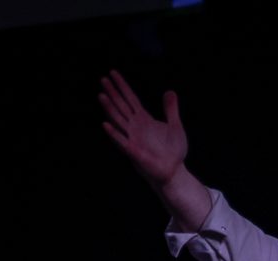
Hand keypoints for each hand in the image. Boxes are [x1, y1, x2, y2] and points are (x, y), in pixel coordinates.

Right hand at [100, 70, 188, 187]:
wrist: (173, 171)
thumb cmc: (173, 151)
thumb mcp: (175, 126)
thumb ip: (171, 110)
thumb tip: (169, 91)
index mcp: (144, 119)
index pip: (130, 99)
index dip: (122, 86)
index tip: (112, 73)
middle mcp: (135, 127)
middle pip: (121, 106)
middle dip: (113, 93)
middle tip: (103, 79)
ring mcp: (133, 138)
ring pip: (118, 120)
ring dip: (109, 109)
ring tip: (101, 96)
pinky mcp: (134, 151)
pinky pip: (122, 141)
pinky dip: (114, 133)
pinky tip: (105, 125)